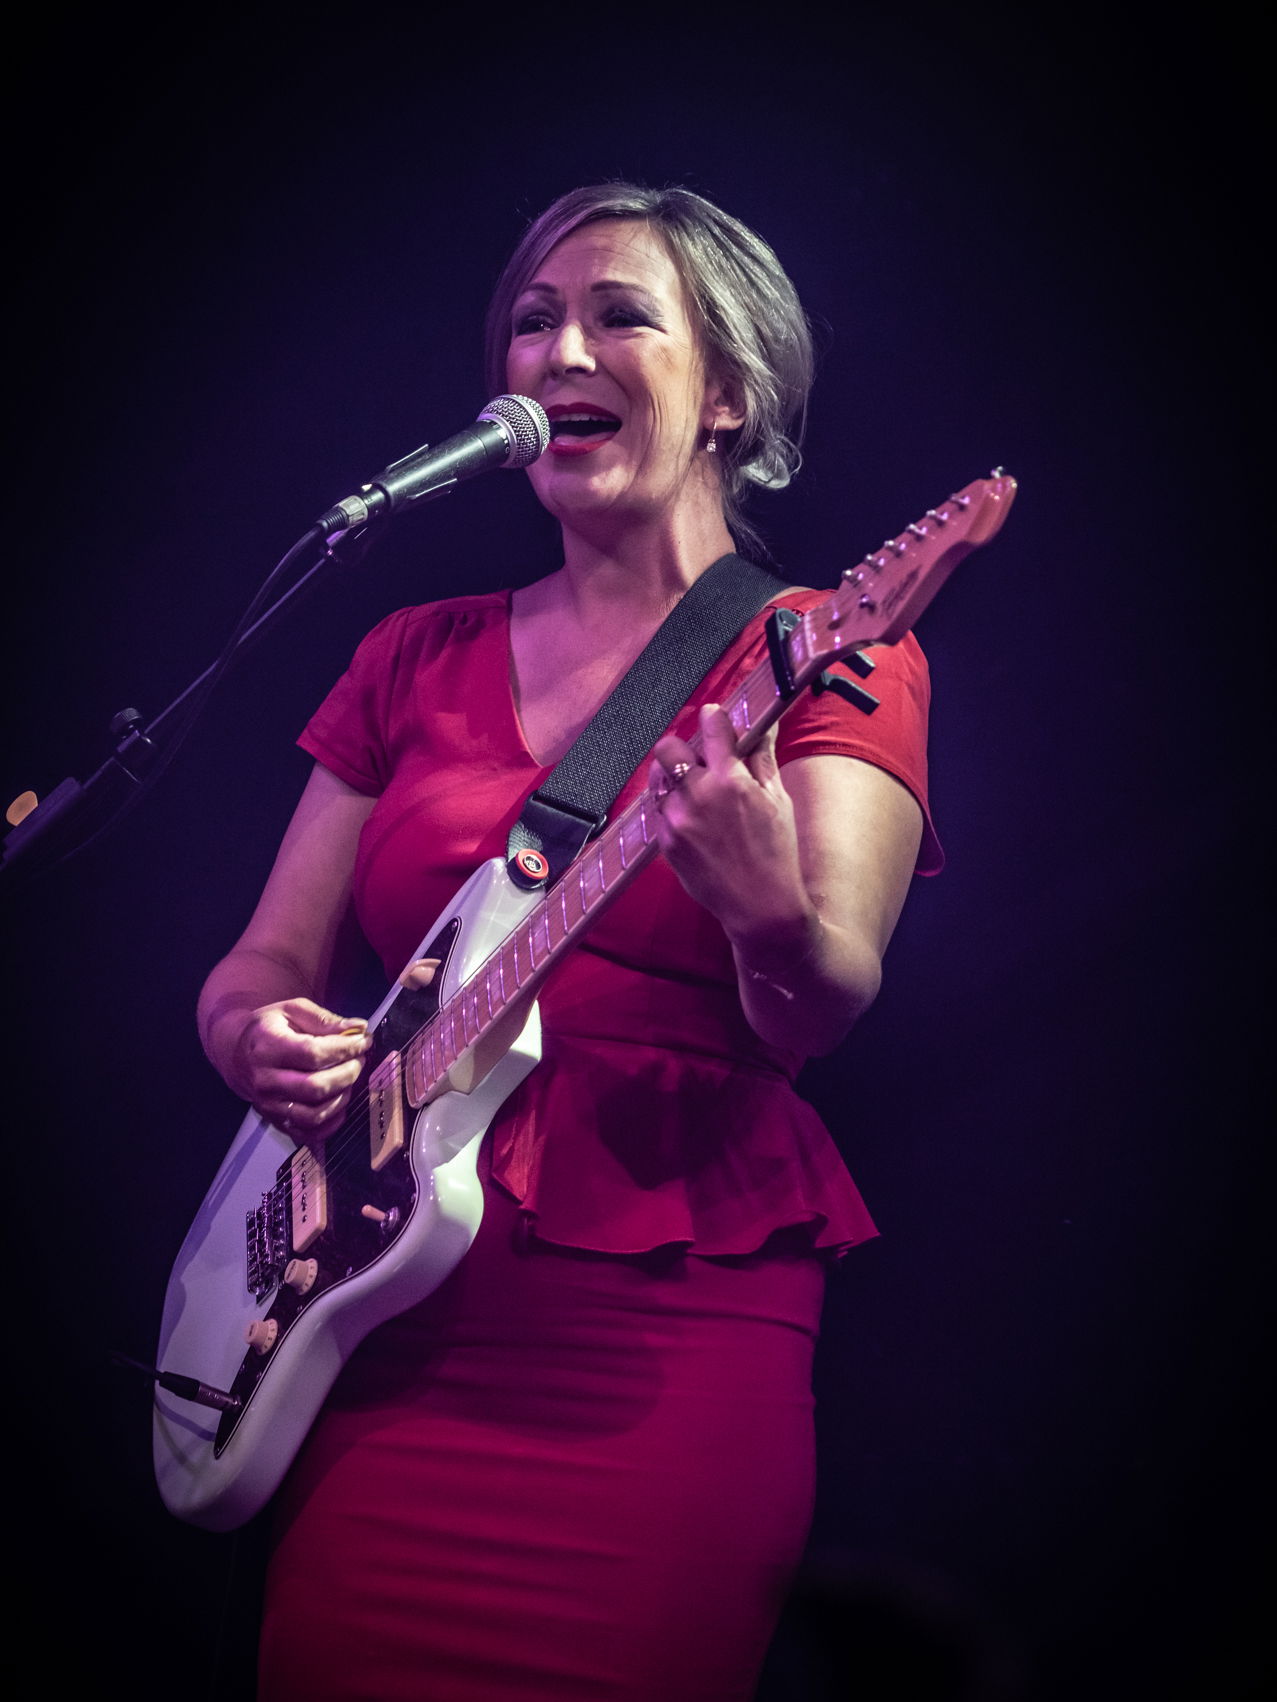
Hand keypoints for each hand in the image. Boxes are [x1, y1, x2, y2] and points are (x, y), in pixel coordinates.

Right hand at [230, 998, 372, 1138]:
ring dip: (342, 1099)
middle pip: (315, 1087)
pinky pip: (307, 1134)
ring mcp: (268, 1105)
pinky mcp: (274, 1121)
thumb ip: (325, 1019)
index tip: (364, 1041)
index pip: (313, 1054)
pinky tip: (339, 1104)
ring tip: (349, 1080)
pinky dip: (330, 1125)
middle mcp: (265, 1080)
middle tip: (359, 1061)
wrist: (235, 1053)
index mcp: (267, 1047)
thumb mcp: (292, 1010)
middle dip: (347, 1074)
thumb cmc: (268, 1028)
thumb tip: (359, 1028)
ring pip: (313, 1115)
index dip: (345, 1049)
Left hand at [648, 703, 815, 953]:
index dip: (714, 716)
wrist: (760, 906)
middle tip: (697, 756)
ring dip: (672, 776)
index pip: (712, 726)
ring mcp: (676, 820)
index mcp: (731, 780)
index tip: (714, 716)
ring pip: (657, 779)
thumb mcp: (777, 800)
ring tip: (693, 789)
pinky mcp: (665, 842)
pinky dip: (672, 807)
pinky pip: (659, 810)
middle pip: (667, 747)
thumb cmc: (777, 853)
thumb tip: (763, 725)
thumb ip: (763, 758)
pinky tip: (694, 820)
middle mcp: (698, 796)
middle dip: (681, 745)